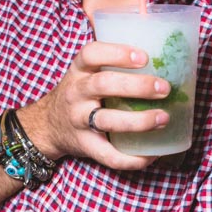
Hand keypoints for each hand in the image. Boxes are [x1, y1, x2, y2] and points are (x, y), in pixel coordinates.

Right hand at [23, 41, 169, 170]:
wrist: (47, 125)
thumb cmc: (79, 93)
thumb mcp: (86, 72)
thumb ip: (113, 62)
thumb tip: (165, 52)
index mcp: (79, 70)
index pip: (91, 53)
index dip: (117, 53)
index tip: (144, 57)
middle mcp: (76, 93)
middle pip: (103, 84)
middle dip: (137, 86)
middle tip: (164, 88)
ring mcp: (78, 120)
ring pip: (107, 121)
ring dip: (139, 121)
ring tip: (164, 118)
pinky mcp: (84, 145)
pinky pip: (108, 155)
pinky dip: (132, 159)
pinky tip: (151, 155)